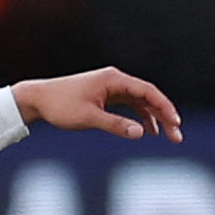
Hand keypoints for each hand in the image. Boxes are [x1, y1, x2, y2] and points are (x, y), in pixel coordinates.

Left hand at [11, 67, 182, 142]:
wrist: (38, 99)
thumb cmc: (60, 106)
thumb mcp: (89, 118)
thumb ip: (115, 125)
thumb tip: (141, 132)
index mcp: (113, 79)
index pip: (147, 91)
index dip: (165, 107)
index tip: (175, 123)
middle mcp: (115, 80)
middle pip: (148, 96)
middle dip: (164, 115)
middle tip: (177, 135)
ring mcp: (110, 87)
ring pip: (140, 101)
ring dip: (154, 117)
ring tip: (167, 135)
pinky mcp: (105, 95)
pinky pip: (129, 104)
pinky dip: (140, 116)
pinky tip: (148, 130)